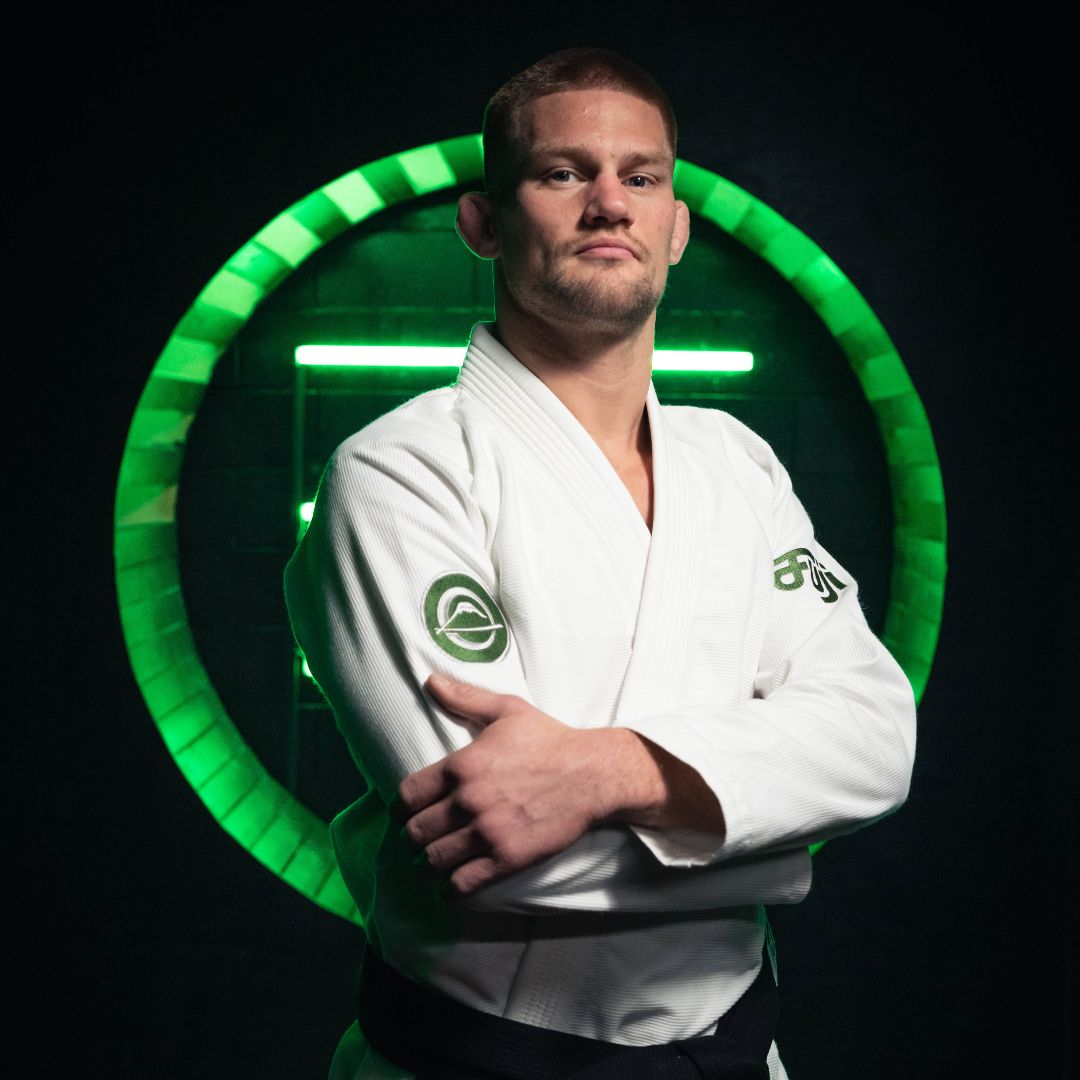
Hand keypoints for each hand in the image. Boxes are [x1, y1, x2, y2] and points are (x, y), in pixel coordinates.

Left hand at [398, 674, 628, 896]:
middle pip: (415, 832)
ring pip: (433, 861)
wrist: (592, 773)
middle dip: (412, 837)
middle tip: (419, 838)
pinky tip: (450, 884)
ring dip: (427, 865)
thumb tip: (431, 681)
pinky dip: (450, 888)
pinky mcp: (507, 858)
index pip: (407, 796)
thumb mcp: (507, 710)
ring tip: (430, 863)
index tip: (407, 811)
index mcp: (461, 765)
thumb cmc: (550, 739)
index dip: (402, 807)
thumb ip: (464, 698)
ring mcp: (487, 833)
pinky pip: (462, 884)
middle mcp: (467, 801)